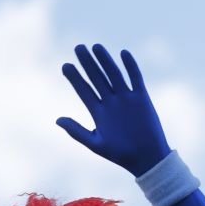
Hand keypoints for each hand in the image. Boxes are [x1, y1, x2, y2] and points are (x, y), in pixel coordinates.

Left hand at [56, 44, 171, 176]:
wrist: (147, 159)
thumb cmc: (120, 154)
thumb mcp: (95, 143)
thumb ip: (76, 131)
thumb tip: (57, 120)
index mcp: (98, 112)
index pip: (84, 90)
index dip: (75, 78)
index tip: (65, 65)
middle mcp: (111, 102)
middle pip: (97, 78)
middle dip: (87, 63)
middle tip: (78, 48)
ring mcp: (126, 99)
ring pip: (114, 75)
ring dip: (105, 61)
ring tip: (95, 46)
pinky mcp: (142, 98)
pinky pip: (136, 78)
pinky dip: (131, 66)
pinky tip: (123, 53)